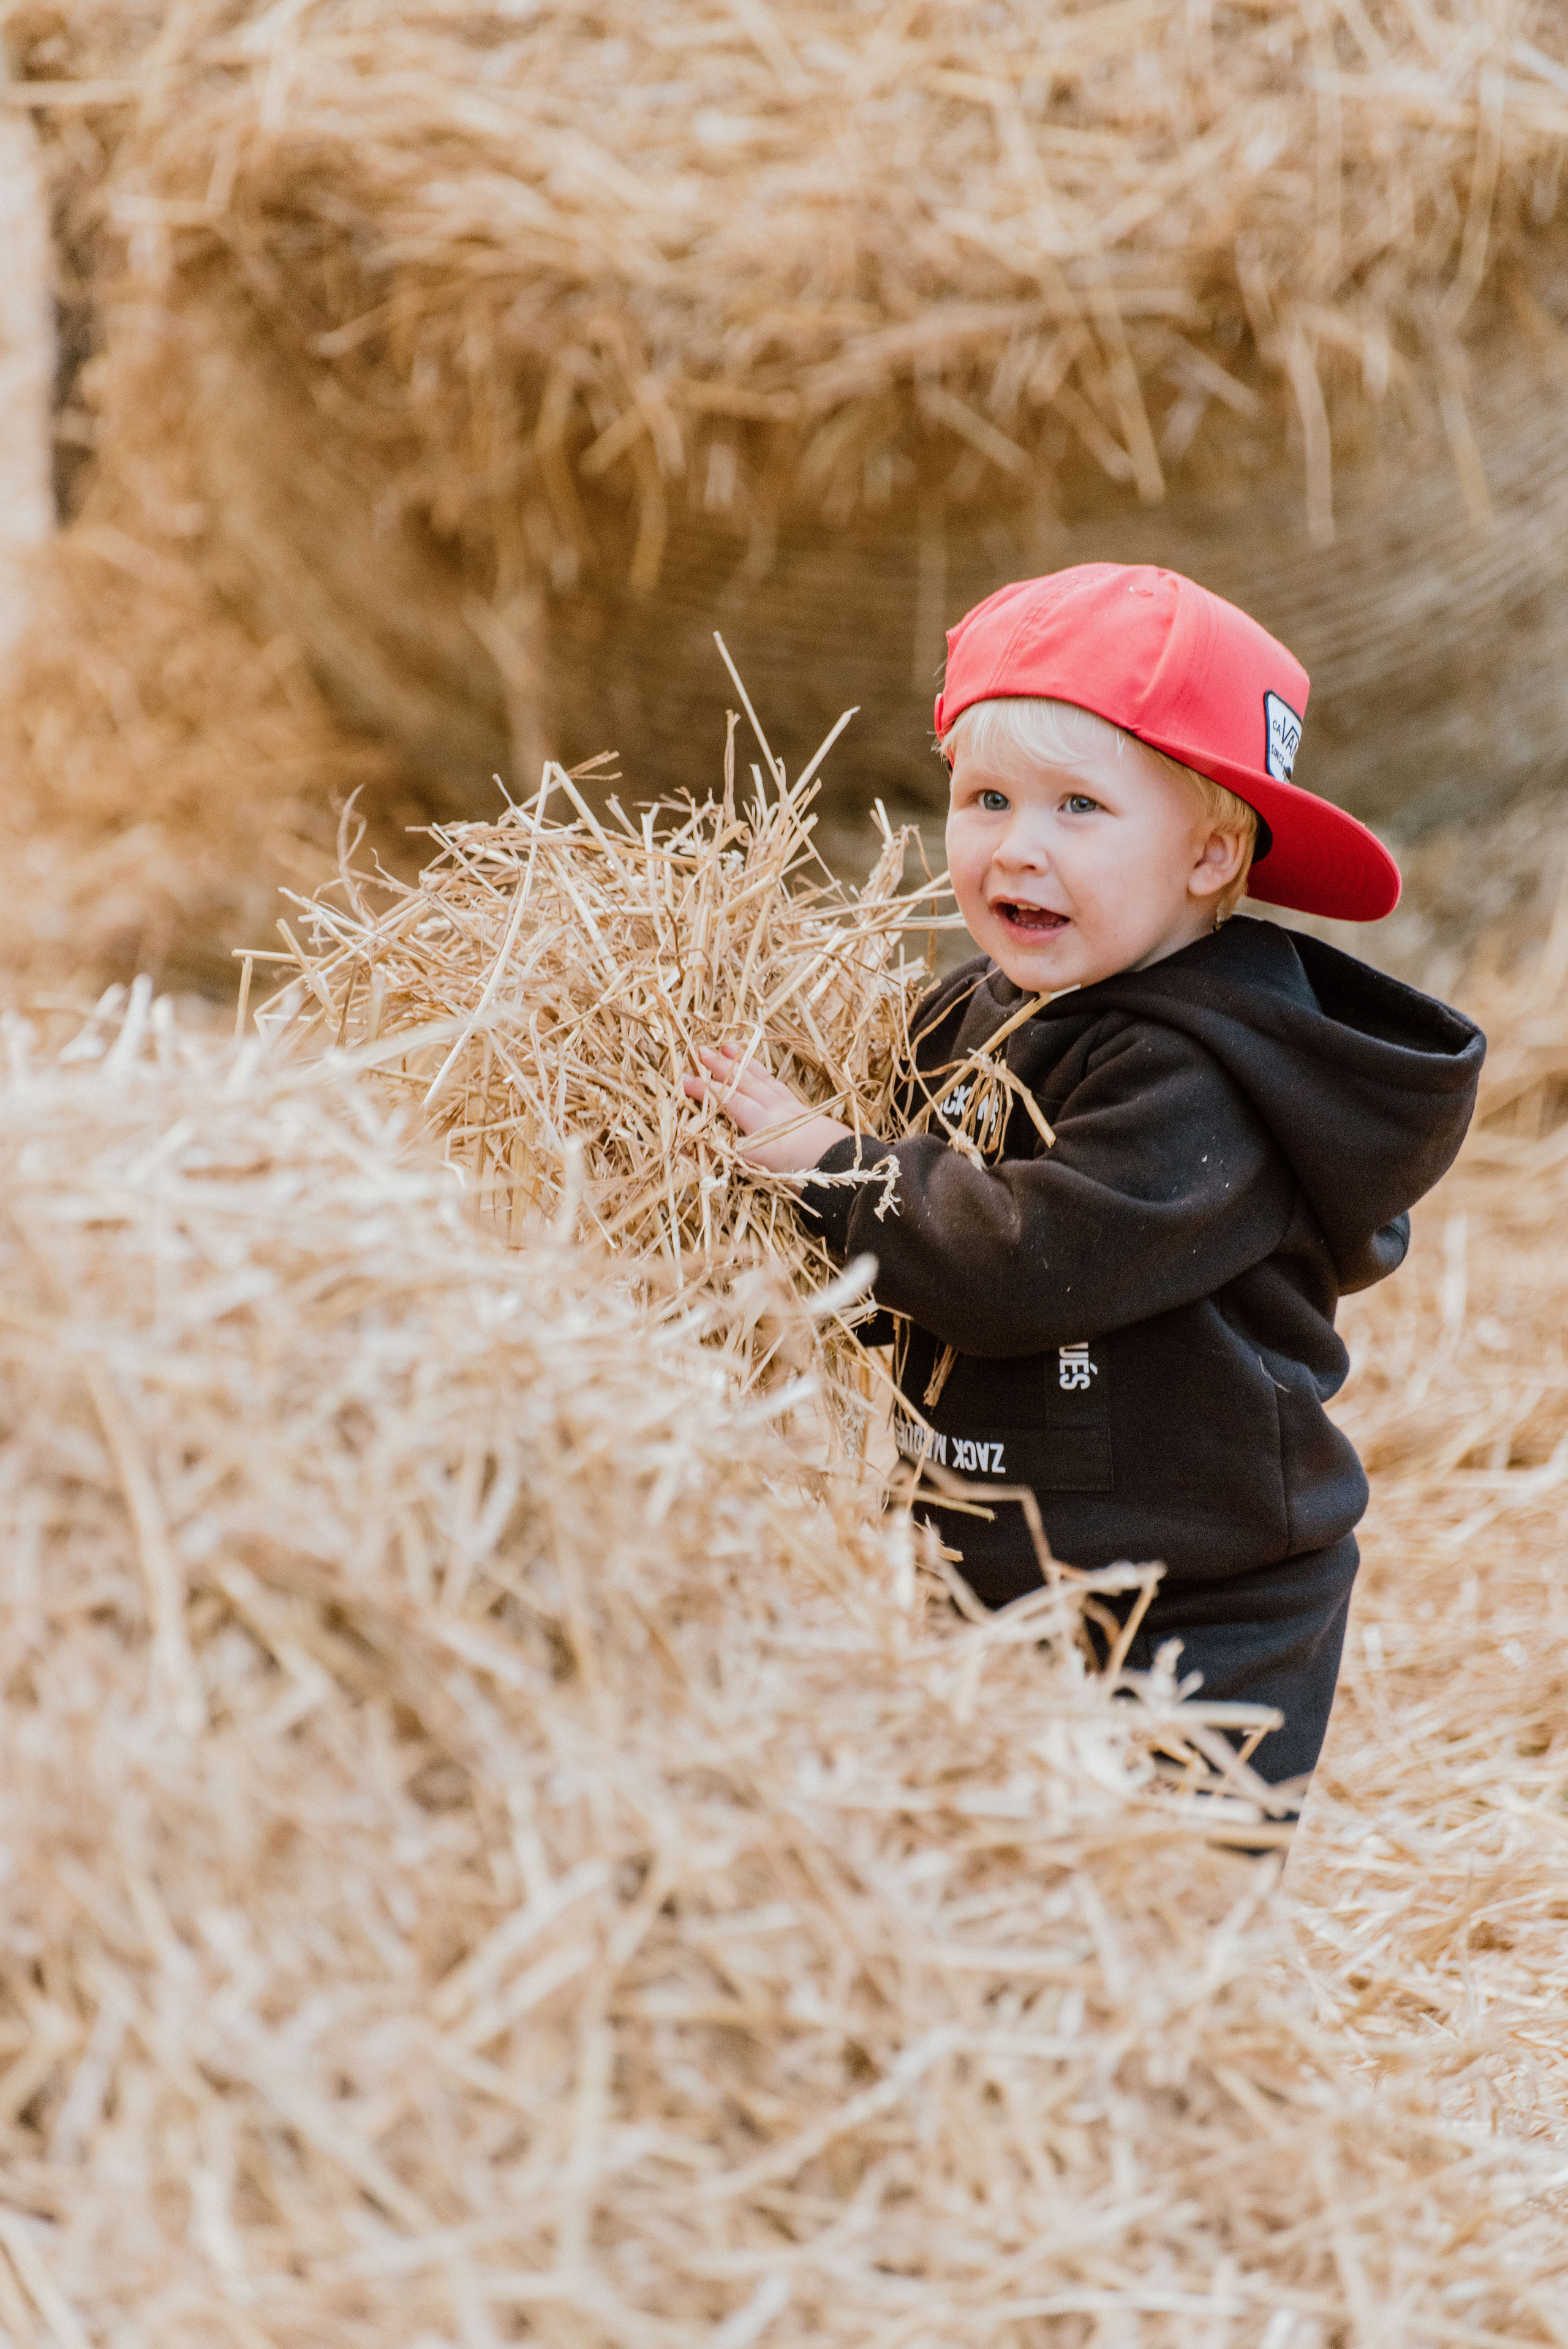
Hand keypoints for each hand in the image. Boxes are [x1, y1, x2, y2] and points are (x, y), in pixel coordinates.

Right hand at [683, 1042, 853, 1174]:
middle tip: (701, 1049)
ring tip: (730, 1048)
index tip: (683, 1079)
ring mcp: (791, 1108)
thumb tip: (689, 1147)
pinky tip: (763, 1074)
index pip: (726, 1101)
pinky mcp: (805, 1111)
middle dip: (720, 1067)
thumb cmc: (801, 1175)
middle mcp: (773, 1111)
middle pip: (743, 1083)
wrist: (844, 1168)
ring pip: (763, 1080)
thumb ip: (724, 1155)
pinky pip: (779, 1086)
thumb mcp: (756, 1171)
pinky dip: (766, 1076)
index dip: (704, 1090)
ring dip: (744, 1064)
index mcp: (760, 1126)